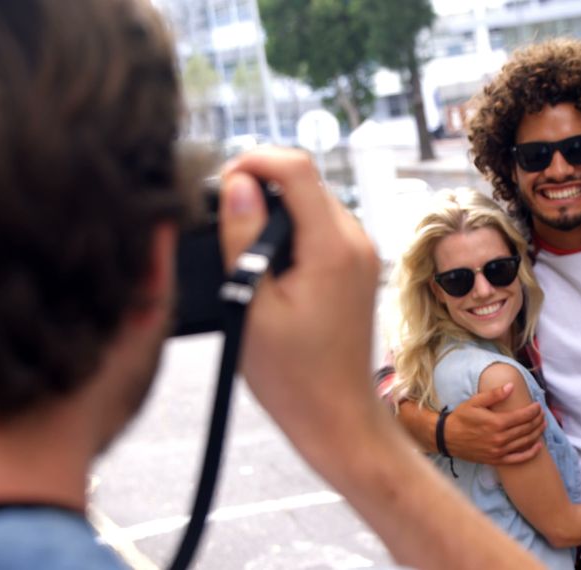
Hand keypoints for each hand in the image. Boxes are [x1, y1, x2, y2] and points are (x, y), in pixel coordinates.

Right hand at [219, 148, 381, 457]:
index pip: (297, 168)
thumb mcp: (252, 305)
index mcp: (333, 247)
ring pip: (312, 203)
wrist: (337, 418)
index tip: (219, 181)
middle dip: (261, 186)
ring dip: (274, 210)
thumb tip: (238, 185)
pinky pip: (321, 229)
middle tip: (219, 215)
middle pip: (305, 182)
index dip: (254, 161)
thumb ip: (244, 239)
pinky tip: (265, 264)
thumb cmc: (294, 377)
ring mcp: (361, 254)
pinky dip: (291, 233)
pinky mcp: (356, 268)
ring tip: (237, 242)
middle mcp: (356, 241)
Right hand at [445, 384, 544, 464]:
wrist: (447, 438)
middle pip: (526, 429)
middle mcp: (500, 438)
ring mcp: (499, 451)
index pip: (522, 416)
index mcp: (496, 422)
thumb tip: (511, 386)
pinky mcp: (496, 460)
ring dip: (537, 433)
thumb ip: (494, 394)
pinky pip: (518, 459)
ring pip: (525, 442)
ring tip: (542, 425)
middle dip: (537, 420)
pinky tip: (538, 447)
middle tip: (542, 414)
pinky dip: (530, 453)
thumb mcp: (475, 402)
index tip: (538, 406)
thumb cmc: (461, 418)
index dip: (533, 411)